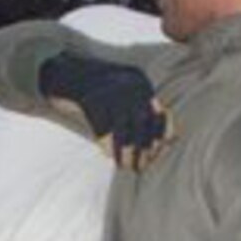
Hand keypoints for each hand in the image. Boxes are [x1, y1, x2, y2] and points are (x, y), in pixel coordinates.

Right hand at [36, 52, 169, 170]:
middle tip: (139, 167)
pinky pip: (103, 131)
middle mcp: (130, 87)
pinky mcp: (92, 101)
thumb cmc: (102, 94)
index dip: (158, 139)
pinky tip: (107, 154)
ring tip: (123, 165)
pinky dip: (106, 146)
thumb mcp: (126, 99)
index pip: (159, 117)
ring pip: (124, 133)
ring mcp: (111, 93)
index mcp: (142, 85)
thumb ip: (145, 115)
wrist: (67, 74)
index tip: (154, 156)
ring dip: (125, 154)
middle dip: (143, 151)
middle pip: (143, 127)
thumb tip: (172, 139)